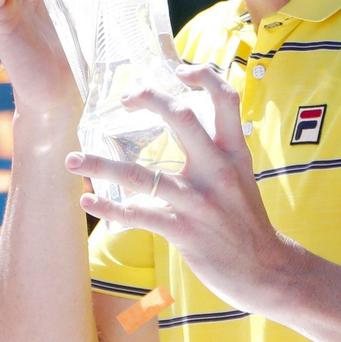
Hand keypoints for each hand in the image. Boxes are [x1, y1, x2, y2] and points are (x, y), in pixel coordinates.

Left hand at [65, 64, 300, 314]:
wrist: (269, 272)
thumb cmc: (246, 221)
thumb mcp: (240, 176)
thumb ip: (215, 151)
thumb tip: (184, 123)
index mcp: (234, 153)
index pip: (226, 99)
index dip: (203, 76)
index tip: (178, 70)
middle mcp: (218, 170)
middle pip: (182, 118)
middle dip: (149, 99)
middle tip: (123, 97)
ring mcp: (199, 201)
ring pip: (141, 175)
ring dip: (100, 165)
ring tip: (71, 160)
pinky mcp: (184, 231)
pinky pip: (137, 216)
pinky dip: (107, 208)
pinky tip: (87, 201)